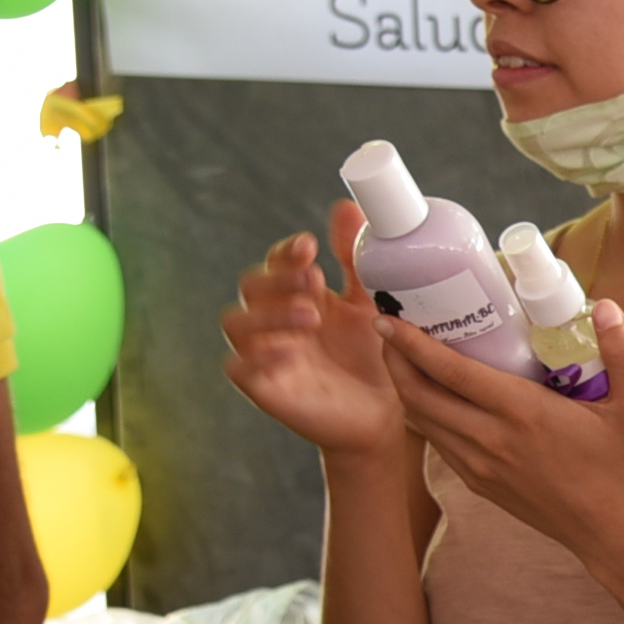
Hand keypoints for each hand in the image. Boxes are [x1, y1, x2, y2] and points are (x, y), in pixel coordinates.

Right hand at [218, 203, 403, 461]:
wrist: (386, 416)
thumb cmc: (375, 357)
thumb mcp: (371, 303)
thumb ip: (356, 260)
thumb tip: (345, 207)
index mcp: (299, 293)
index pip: (278, 261)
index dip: (287, 251)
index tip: (310, 246)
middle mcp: (275, 319)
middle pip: (252, 285)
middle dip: (278, 279)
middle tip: (314, 280)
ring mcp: (265, 352)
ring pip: (237, 322)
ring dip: (268, 314)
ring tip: (310, 316)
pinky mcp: (263, 387)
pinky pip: (239, 368)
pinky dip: (257, 356)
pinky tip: (289, 351)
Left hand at [381, 289, 623, 574]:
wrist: (616, 535)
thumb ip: (623, 353)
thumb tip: (608, 307)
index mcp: (522, 413)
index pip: (448, 370)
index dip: (410, 343)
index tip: (387, 318)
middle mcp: (491, 440)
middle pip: (418, 395)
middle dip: (394, 360)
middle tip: (389, 331)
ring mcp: (481, 467)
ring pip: (423, 422)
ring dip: (406, 388)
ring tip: (405, 359)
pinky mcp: (482, 485)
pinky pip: (440, 444)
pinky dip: (427, 416)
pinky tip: (437, 399)